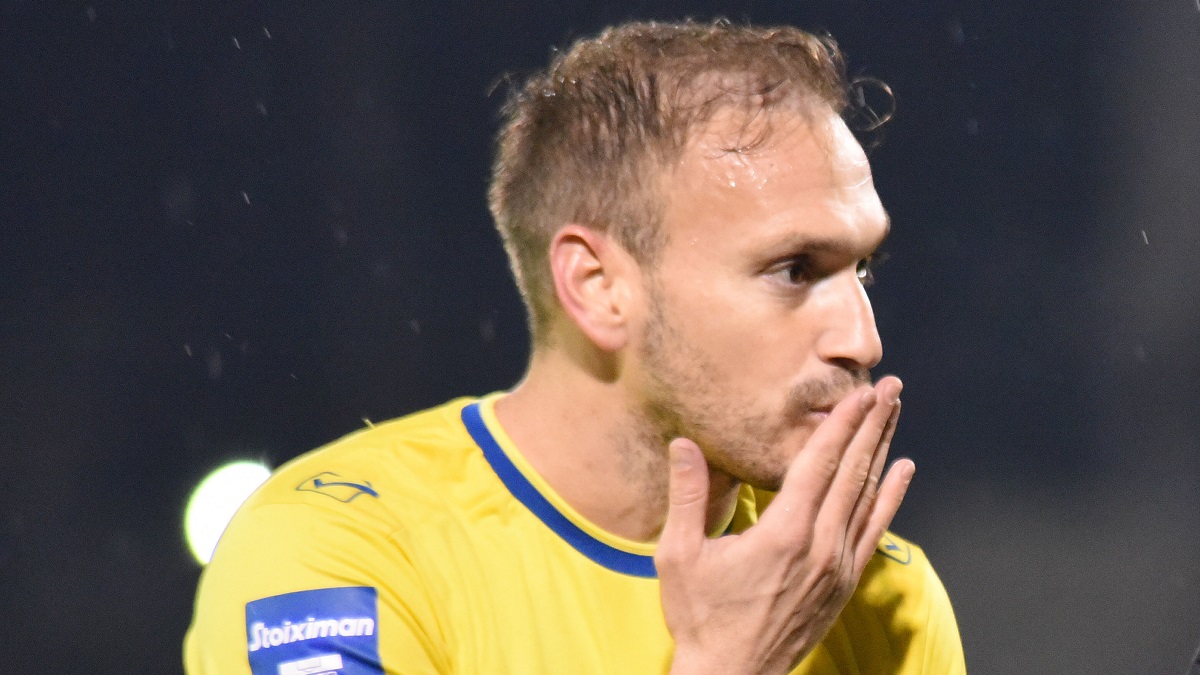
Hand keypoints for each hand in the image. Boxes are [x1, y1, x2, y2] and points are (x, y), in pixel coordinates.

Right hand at [656, 376, 912, 674]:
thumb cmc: (701, 617)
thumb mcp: (679, 556)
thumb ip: (687, 496)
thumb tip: (684, 444)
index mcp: (782, 534)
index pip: (819, 464)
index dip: (841, 425)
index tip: (859, 393)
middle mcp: (819, 546)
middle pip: (853, 472)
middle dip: (872, 425)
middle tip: (890, 387)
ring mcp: (837, 567)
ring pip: (868, 497)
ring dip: (883, 451)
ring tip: (895, 414)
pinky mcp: (844, 584)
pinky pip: (874, 531)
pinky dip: (890, 498)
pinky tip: (902, 472)